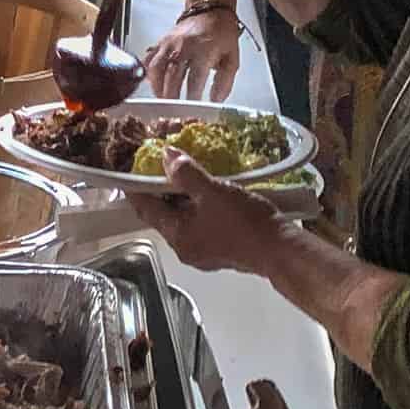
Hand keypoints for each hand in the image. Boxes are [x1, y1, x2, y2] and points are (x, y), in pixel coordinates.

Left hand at [131, 149, 286, 275]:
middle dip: (161, 192)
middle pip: (164, 216)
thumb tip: (166, 156)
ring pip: (184, 221)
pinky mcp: (221, 251)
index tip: (129, 173)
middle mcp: (185, 248)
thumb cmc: (244, 222)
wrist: (280, 250)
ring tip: (185, 176)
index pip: (146, 209)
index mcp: (177, 236)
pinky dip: (199, 209)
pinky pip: (201, 226)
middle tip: (161, 168)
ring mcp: (204, 252)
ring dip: (182, 200)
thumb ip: (186, 173)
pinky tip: (208, 195)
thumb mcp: (212, 191)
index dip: (136, 190)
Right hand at [144, 10, 239, 100]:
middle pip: (172, 75)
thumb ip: (225, 81)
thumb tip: (216, 100)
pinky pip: (149, 59)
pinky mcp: (161, 42)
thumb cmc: (221, 33)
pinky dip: (149, 73)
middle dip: (171, 96)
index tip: (192, 109)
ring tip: (162, 100)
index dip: (192, 96)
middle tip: (172, 112)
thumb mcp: (232, 57)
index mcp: (204, 49)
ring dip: (158, 87)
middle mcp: (184, 46)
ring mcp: (169, 43)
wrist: (209, 10)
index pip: (195, 78)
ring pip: (157, 68)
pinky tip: (153, 83)